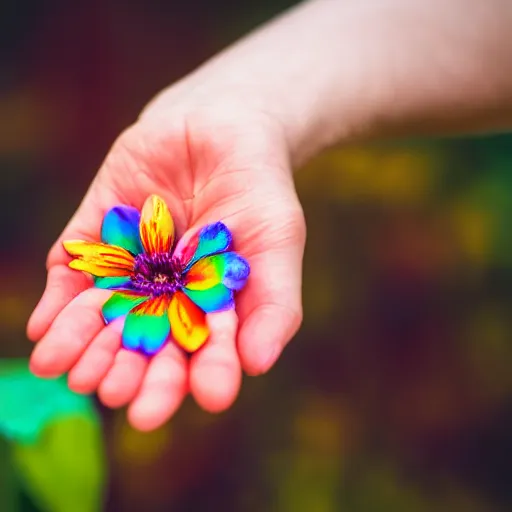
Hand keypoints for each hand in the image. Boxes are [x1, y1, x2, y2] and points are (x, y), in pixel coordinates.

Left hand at [27, 88, 304, 430]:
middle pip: (144, 344)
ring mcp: (128, 268)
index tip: (184, 403)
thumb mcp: (277, 243)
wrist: (222, 124)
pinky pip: (72, 272)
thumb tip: (258, 366)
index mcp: (209, 309)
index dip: (192, 379)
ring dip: (86, 347)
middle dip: (131, 371)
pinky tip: (45, 332)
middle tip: (117, 394)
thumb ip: (272, 303)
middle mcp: (164, 297)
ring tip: (74, 376)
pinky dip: (57, 303)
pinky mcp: (97, 236)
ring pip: (103, 318)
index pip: (197, 354)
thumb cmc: (259, 189)